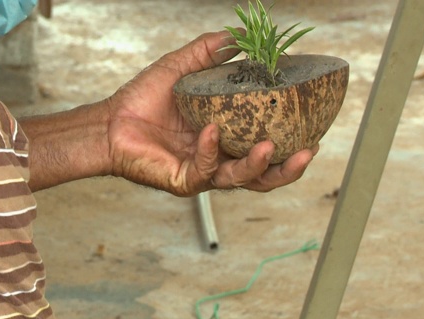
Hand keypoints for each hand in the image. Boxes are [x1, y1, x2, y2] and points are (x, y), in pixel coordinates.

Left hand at [106, 30, 317, 196]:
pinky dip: (210, 150)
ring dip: (259, 166)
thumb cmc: (145, 99)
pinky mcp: (184, 180)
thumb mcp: (183, 67)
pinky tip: (211, 131)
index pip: (266, 145)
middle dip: (288, 168)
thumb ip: (210, 51)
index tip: (312, 127)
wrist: (111, 120)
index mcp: (226, 137)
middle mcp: (219, 158)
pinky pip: (204, 170)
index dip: (290, 141)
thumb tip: (240, 32)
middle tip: (307, 150)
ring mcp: (203, 172)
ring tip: (270, 147)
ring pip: (241, 180)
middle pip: (264, 174)